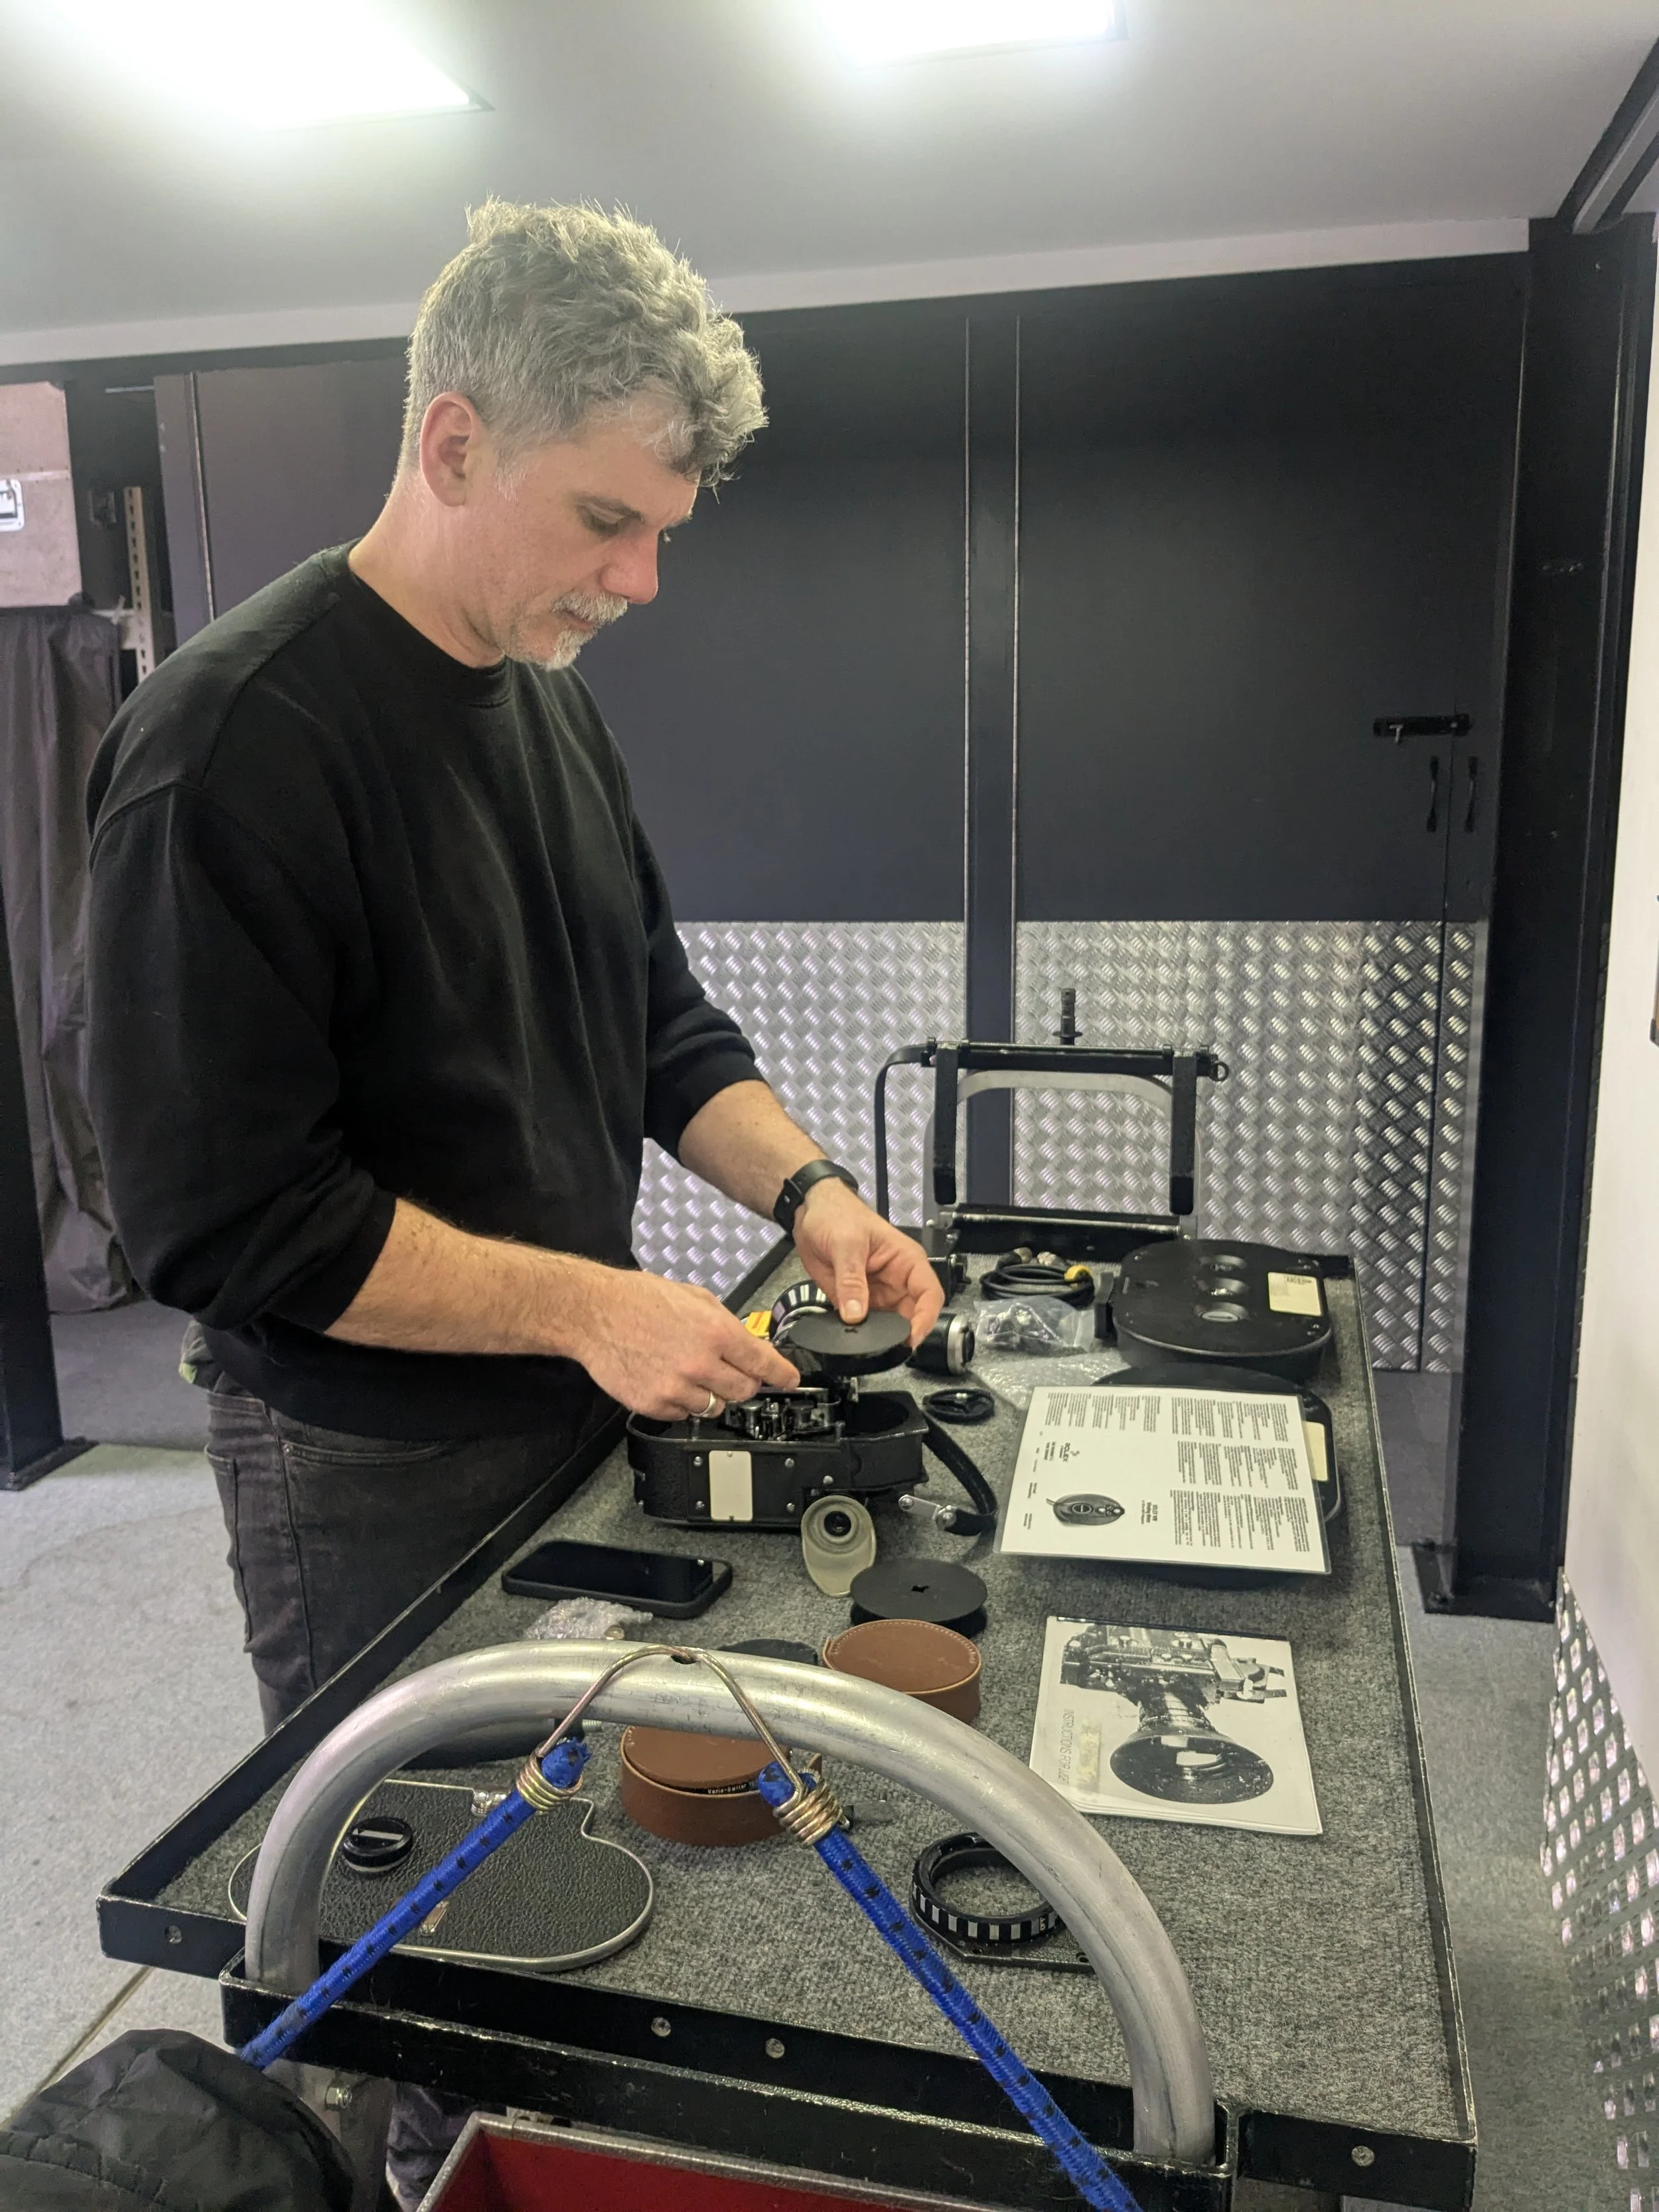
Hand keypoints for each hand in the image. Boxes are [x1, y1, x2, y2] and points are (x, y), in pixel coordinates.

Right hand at [570, 1268, 800, 1419]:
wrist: (595, 1314)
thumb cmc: (639, 1300)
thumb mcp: (694, 1297)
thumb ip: (724, 1323)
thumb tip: (746, 1344)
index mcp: (716, 1332)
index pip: (763, 1363)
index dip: (782, 1374)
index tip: (789, 1380)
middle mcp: (700, 1363)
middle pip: (744, 1391)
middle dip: (742, 1382)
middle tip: (729, 1371)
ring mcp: (677, 1388)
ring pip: (715, 1407)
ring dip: (710, 1394)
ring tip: (689, 1372)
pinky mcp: (655, 1404)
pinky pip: (683, 1415)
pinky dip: (681, 1403)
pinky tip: (668, 1380)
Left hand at [791, 1182, 944, 1344]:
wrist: (811, 1211)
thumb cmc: (837, 1214)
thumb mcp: (847, 1243)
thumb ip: (851, 1279)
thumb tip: (855, 1314)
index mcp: (906, 1261)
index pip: (929, 1294)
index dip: (926, 1318)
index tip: (912, 1338)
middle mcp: (896, 1280)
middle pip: (912, 1315)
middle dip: (901, 1333)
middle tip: (885, 1347)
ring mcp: (877, 1292)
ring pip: (888, 1324)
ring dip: (878, 1336)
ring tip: (864, 1342)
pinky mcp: (857, 1301)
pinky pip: (864, 1323)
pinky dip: (858, 1333)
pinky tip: (849, 1336)